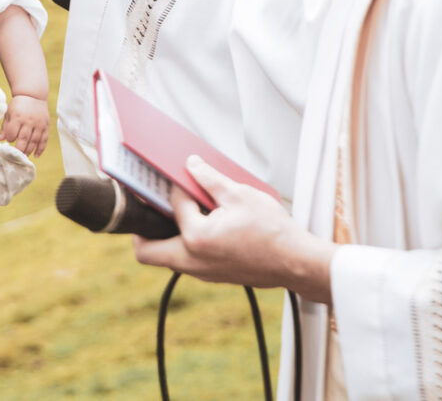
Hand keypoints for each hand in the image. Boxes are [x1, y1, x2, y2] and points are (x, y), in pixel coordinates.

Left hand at [0, 95, 48, 156]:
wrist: (33, 95)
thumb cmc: (18, 105)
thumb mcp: (9, 113)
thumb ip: (5, 127)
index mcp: (18, 117)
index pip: (12, 133)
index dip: (10, 139)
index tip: (9, 140)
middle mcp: (29, 121)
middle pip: (24, 139)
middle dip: (19, 149)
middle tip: (16, 156)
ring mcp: (39, 124)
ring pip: (34, 141)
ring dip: (29, 151)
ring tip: (24, 156)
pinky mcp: (46, 126)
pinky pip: (44, 140)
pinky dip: (40, 149)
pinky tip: (36, 155)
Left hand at [131, 156, 334, 303]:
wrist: (296, 263)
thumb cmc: (273, 232)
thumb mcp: (240, 194)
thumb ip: (209, 179)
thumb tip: (191, 165)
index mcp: (195, 239)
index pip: (172, 204)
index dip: (176, 184)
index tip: (180, 174)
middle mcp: (192, 261)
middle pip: (146, 251)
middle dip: (144, 226)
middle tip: (152, 204)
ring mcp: (201, 272)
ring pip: (165, 257)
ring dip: (165, 235)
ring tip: (181, 210)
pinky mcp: (212, 275)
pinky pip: (185, 261)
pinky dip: (184, 243)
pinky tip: (204, 223)